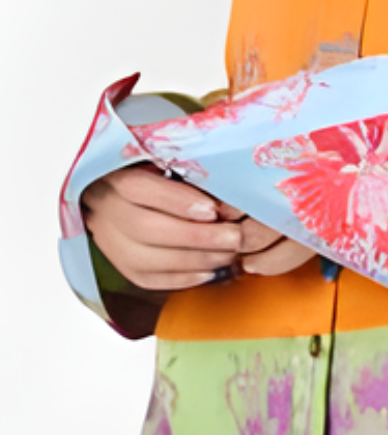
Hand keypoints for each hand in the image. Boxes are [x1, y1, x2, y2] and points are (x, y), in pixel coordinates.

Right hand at [82, 166, 314, 289]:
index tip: (213, 209)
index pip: (138, 188)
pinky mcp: (120, 263)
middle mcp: (105, 207)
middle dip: (195, 238)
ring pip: (145, 259)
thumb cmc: (158, 166)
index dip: (176, 201)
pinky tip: (211, 272)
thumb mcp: (168, 155)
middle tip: (234, 238)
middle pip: (144, 229)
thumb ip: (192, 164)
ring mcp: (107, 239)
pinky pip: (147, 279)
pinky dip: (182, 278)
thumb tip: (233, 175)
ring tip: (230, 255)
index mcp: (115, 173)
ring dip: (194, 261)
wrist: (122, 189)